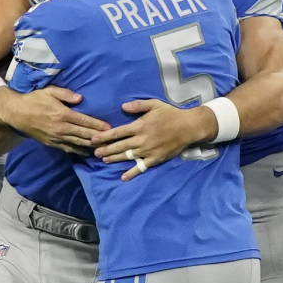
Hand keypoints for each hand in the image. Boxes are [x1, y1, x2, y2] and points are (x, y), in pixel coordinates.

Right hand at [0, 85, 108, 153]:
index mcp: (62, 114)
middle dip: (98, 137)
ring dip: (91, 146)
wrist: (16, 113)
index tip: (109, 127)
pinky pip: (68, 148)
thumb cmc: (34, 99)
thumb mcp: (49, 91)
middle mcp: (61, 128)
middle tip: (112, 140)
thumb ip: (66, 94)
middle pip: (84, 134)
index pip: (84, 121)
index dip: (98, 125)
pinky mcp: (51, 143)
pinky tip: (87, 152)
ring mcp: (56, 137)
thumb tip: (81, 98)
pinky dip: (78, 151)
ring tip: (103, 148)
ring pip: (77, 143)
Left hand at [93, 98, 216, 178]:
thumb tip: (122, 107)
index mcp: (140, 126)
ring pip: (127, 156)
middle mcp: (142, 140)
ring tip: (104, 160)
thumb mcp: (154, 104)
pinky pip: (141, 167)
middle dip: (106, 149)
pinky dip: (132, 173)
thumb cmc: (170, 114)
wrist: (188, 127)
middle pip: (120, 146)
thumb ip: (138, 105)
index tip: (94, 139)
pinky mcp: (155, 159)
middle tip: (94, 152)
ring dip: (114, 158)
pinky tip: (123, 178)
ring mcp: (148, 151)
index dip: (105, 136)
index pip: (118, 132)